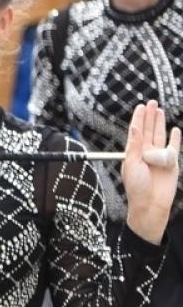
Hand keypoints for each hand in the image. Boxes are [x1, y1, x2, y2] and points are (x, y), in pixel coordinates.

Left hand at [123, 100, 180, 245]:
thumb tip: (135, 127)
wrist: (150, 204)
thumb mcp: (131, 164)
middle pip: (148, 130)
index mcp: (134, 152)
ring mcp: (159, 156)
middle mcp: (146, 152)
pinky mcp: (171, 162)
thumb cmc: (136, 187)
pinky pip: (174, 147)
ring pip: (160, 135)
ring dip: (160, 123)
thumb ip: (134, 145)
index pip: (136, 132)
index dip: (138, 119)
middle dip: (150, 116)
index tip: (140, 107)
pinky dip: (175, 138)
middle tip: (151, 103)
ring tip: (159, 110)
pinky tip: (175, 129)